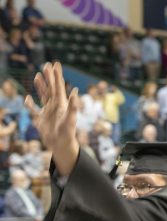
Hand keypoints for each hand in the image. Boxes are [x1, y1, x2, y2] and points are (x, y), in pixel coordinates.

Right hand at [25, 62, 79, 176]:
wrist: (61, 145)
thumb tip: (75, 91)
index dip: (56, 75)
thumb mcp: (71, 118)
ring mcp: (48, 112)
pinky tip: (26, 98)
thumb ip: (73, 105)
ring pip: (43, 96)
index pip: (58, 86)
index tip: (55, 64)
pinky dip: (30, 105)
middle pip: (51, 88)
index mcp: (62, 104)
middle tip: (46, 65)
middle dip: (49, 77)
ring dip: (40, 86)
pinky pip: (34, 110)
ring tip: (38, 76)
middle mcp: (55, 106)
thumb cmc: (68, 133)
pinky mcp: (42, 120)